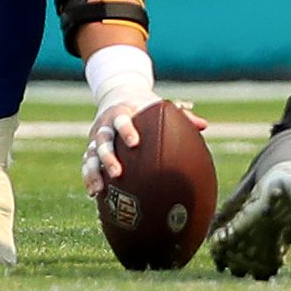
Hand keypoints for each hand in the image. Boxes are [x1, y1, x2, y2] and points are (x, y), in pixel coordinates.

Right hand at [81, 97, 205, 193]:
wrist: (118, 96)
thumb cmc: (144, 106)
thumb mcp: (158, 105)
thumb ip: (180, 114)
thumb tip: (203, 125)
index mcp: (123, 111)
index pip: (122, 119)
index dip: (127, 130)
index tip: (135, 142)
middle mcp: (106, 124)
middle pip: (103, 139)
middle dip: (108, 156)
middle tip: (117, 172)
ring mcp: (96, 137)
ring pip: (91, 154)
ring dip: (93, 171)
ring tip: (98, 189)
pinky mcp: (91, 149)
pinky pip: (87, 164)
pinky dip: (89, 178)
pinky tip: (93, 195)